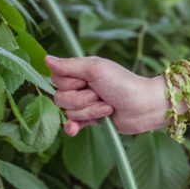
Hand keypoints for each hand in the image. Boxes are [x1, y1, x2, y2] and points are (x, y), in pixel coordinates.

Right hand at [44, 54, 164, 136]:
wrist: (143, 107)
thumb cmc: (123, 83)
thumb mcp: (95, 69)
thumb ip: (69, 66)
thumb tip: (46, 59)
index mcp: (81, 72)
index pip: (56, 78)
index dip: (69, 83)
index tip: (86, 80)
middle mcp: (81, 87)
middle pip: (60, 97)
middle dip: (81, 99)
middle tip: (100, 94)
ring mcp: (85, 104)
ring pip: (69, 112)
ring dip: (90, 111)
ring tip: (107, 106)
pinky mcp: (91, 120)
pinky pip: (72, 125)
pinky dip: (73, 127)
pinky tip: (74, 130)